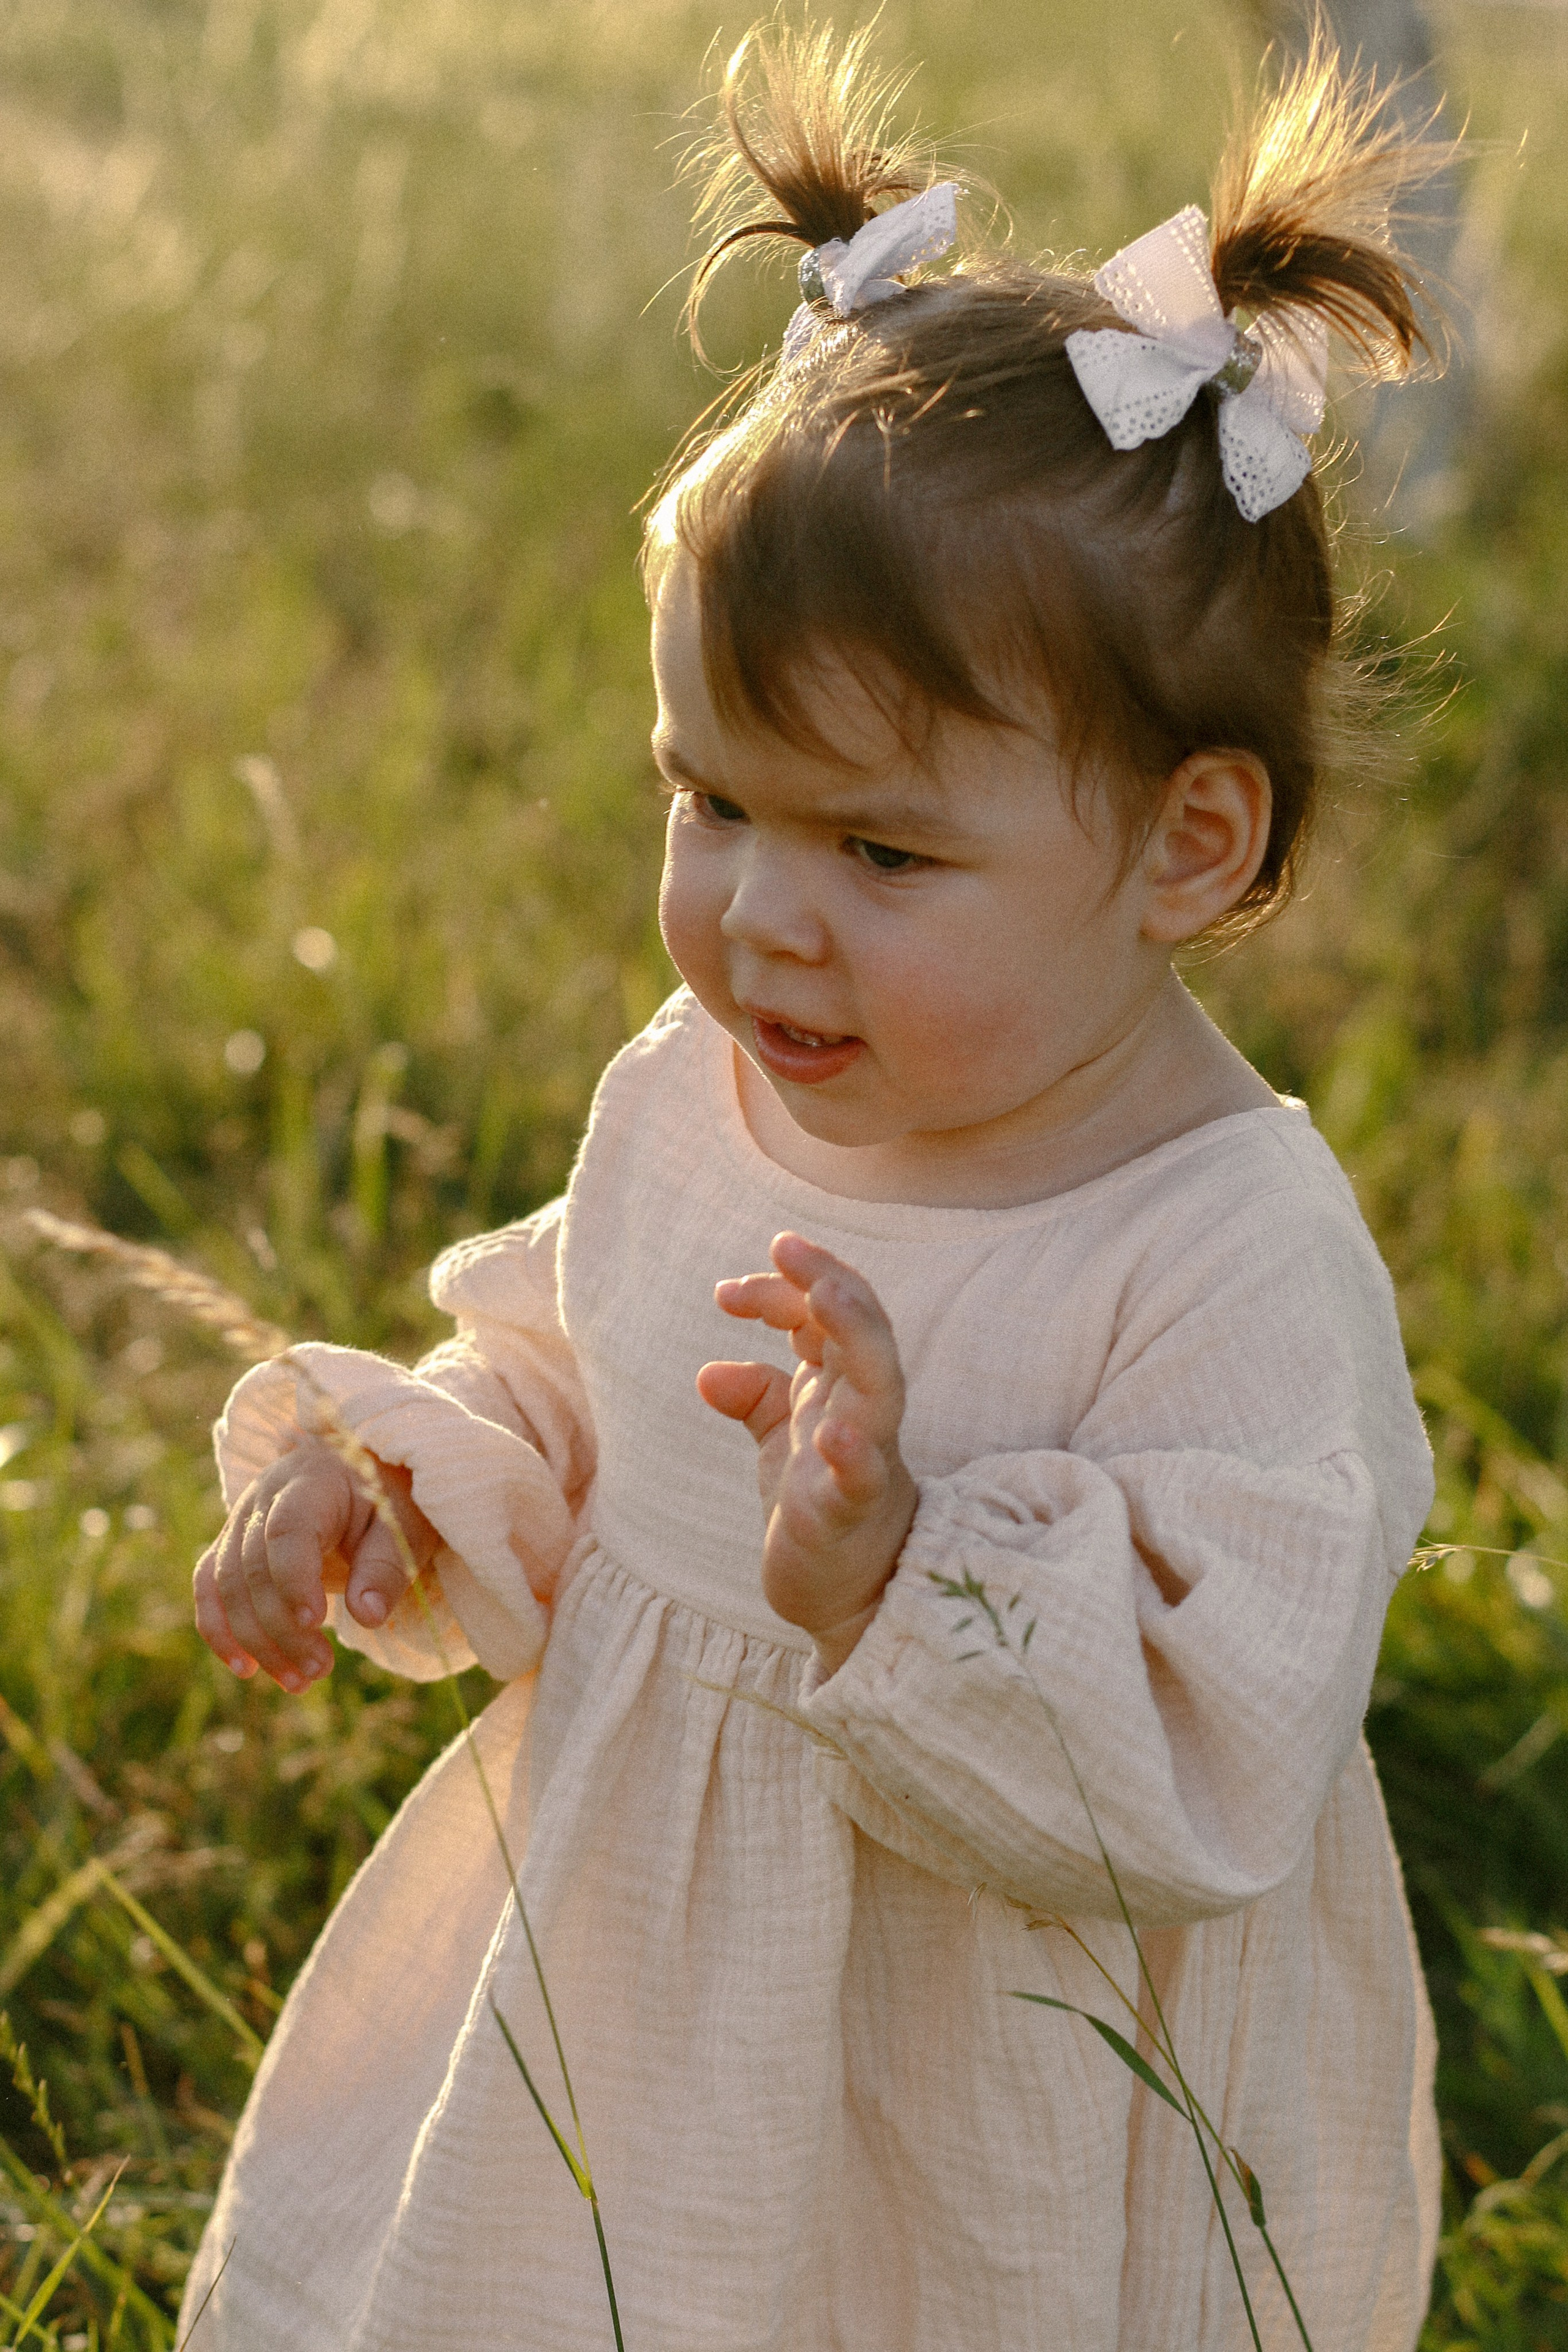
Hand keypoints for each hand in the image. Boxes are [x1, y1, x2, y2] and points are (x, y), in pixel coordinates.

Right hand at [192, 1441, 439, 1691]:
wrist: (360, 1477)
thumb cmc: (388, 1503)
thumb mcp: (404, 1527)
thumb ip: (386, 1568)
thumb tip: (367, 1616)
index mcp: (311, 1481)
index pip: (287, 1530)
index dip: (294, 1579)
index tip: (316, 1623)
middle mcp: (263, 1498)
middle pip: (254, 1568)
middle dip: (282, 1628)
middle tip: (320, 1670)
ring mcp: (240, 1521)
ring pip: (228, 1586)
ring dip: (256, 1641)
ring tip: (299, 1682)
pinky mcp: (230, 1546)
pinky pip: (209, 1588)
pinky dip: (219, 1630)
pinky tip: (245, 1668)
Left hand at [697, 1233, 916, 1673]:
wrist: (845, 1595)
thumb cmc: (816, 1506)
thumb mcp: (781, 1440)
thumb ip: (755, 1396)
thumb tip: (709, 1372)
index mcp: (841, 1387)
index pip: (824, 1316)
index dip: (783, 1289)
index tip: (725, 1291)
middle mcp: (860, 1411)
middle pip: (862, 1328)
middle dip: (829, 1282)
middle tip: (786, 1247)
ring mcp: (864, 1458)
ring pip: (880, 1384)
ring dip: (855, 1335)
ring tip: (823, 1298)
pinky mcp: (854, 1512)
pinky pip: (863, 1476)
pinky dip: (853, 1452)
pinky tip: (831, 1432)